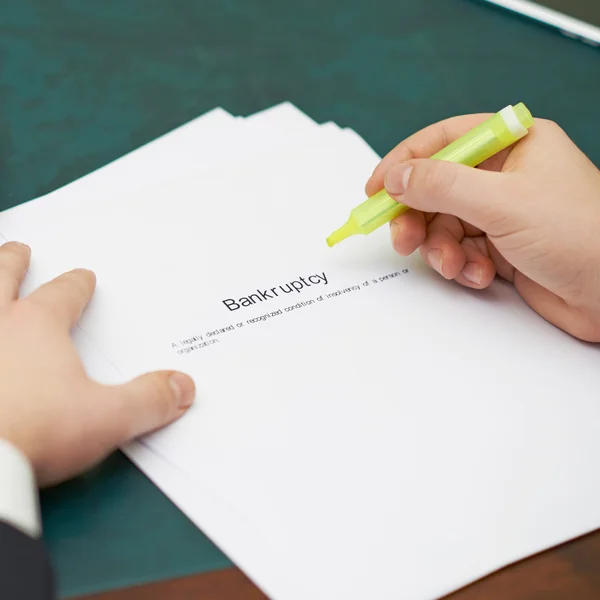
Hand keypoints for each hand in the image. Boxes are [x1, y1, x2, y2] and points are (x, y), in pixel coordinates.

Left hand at [0, 242, 194, 485]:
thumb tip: (184, 386)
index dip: (76, 285)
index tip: (83, 277)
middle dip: (11, 262)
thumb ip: (148, 400)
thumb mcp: (105, 418)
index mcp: (35, 326)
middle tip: (17, 248)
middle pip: (1, 278)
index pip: (62, 295)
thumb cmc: (32, 431)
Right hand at [366, 115, 599, 341]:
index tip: (375, 189)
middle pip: (436, 188)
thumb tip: (396, 177)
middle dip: (419, 217)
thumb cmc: (579, 234)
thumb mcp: (503, 202)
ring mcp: (502, 213)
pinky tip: (481, 276)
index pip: (443, 141)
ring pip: (444, 225)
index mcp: (513, 145)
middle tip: (403, 238)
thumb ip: (442, 186)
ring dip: (442, 250)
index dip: (404, 163)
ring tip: (456, 265)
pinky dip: (463, 266)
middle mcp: (505, 175)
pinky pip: (461, 251)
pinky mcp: (501, 247)